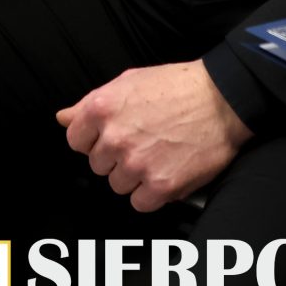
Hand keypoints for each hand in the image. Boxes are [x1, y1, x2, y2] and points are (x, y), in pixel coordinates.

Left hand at [57, 61, 253, 213]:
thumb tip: (63, 118)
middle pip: (98, 166)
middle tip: (143, 141)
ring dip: (135, 176)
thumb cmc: (178, 87)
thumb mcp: (128, 82)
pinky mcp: (161, 186)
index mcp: (101, 108)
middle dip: (117, 157)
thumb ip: (90, 103)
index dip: (95, 140)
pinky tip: (166, 171)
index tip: (113, 136)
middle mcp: (115, 138)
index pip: (75, 141)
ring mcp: (137, 164)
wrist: (223, 99)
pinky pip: (140, 203)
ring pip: (118, 185)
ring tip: (158, 155)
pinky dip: (152, 193)